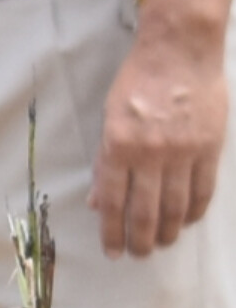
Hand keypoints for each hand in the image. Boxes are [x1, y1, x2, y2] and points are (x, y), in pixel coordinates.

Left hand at [92, 11, 228, 255]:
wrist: (179, 52)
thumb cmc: (137, 82)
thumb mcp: (108, 118)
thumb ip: (105, 162)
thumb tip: (98, 203)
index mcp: (119, 147)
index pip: (114, 203)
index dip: (112, 233)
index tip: (113, 252)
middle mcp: (150, 154)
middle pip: (145, 212)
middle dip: (140, 240)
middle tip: (139, 255)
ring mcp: (183, 152)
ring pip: (175, 206)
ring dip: (167, 232)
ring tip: (162, 244)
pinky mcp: (209, 147)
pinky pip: (202, 189)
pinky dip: (194, 211)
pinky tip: (187, 222)